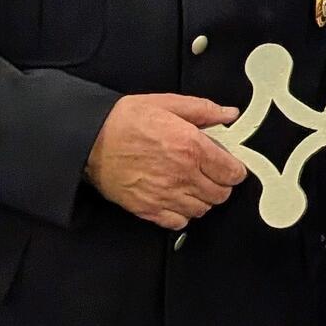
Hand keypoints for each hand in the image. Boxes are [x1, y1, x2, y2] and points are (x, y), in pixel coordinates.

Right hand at [86, 94, 246, 230]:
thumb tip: (228, 114)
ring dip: (203, 198)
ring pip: (203, 209)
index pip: (232, 172)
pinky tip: (176, 198)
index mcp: (191, 146)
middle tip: (210, 173)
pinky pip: (180, 222)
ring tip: (192, 184)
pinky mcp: (149, 209)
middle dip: (220, 184)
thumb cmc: (124, 120)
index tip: (230, 166)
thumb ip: (202, 110)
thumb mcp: (166, 103)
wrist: (90, 140)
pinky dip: (183, 213)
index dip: (235, 169)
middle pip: (220, 194)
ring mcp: (166, 196)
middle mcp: (182, 175)